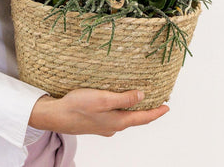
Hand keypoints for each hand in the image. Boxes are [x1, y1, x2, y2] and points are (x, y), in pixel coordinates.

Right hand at [29, 88, 168, 136]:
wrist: (56, 116)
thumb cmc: (78, 106)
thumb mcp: (104, 99)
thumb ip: (124, 99)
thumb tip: (142, 96)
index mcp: (118, 122)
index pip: (143, 118)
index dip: (156, 112)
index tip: (167, 107)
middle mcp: (113, 126)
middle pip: (135, 119)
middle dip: (146, 111)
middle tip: (156, 103)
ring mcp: (104, 125)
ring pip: (123, 117)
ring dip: (132, 109)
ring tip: (138, 100)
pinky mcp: (95, 122)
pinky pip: (113, 116)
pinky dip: (120, 109)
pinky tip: (116, 102)